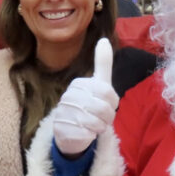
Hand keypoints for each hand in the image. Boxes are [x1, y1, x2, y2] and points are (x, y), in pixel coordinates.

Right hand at [53, 39, 117, 155]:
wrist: (70, 131)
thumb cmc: (88, 105)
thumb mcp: (98, 84)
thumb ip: (102, 63)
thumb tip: (104, 39)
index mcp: (79, 84)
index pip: (108, 93)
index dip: (112, 103)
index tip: (106, 104)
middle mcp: (69, 96)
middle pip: (104, 109)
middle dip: (108, 117)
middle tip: (100, 117)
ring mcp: (64, 113)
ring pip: (97, 122)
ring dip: (101, 127)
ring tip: (94, 125)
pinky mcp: (62, 131)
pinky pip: (88, 134)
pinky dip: (91, 136)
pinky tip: (86, 133)